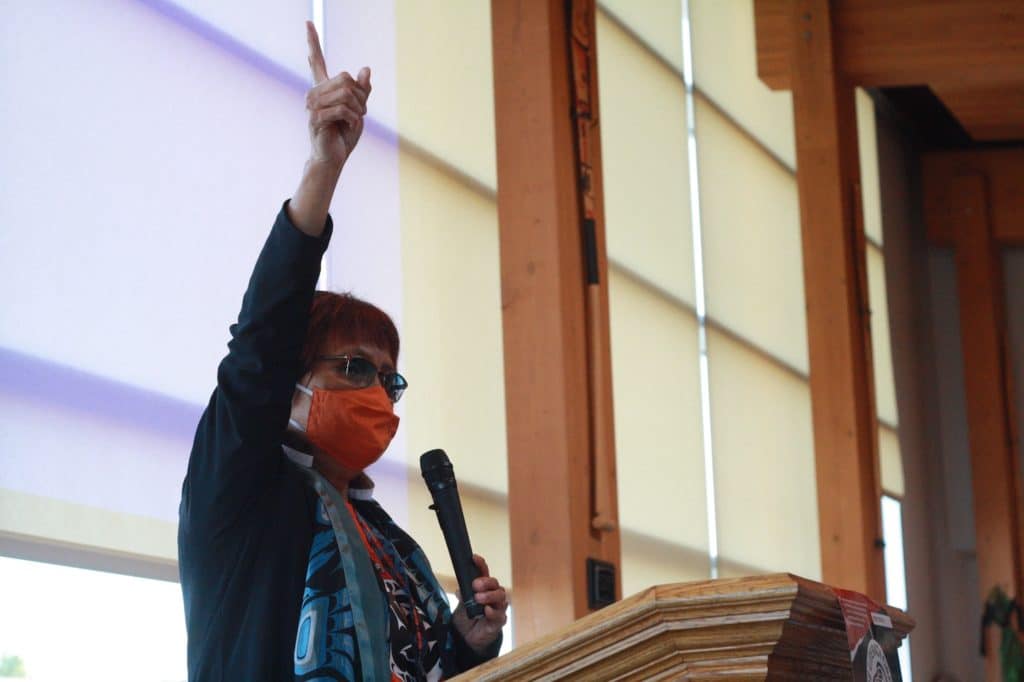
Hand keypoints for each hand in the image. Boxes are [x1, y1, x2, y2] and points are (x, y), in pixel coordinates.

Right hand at [304, 21, 370, 168]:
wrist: (334, 157)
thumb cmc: (344, 134)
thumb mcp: (358, 110)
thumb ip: (362, 91)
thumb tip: (366, 69)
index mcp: (324, 88)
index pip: (316, 60)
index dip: (312, 42)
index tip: (307, 23)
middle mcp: (315, 93)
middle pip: (346, 78)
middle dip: (360, 96)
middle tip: (359, 113)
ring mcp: (313, 105)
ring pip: (346, 93)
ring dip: (358, 109)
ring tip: (353, 121)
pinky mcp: (316, 117)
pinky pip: (343, 109)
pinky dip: (353, 119)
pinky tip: (349, 126)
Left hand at [451, 554, 508, 652]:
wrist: (467, 639)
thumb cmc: (466, 618)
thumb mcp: (461, 605)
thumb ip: (463, 596)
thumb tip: (461, 590)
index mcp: (483, 588)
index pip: (484, 573)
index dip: (480, 565)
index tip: (474, 558)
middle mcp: (492, 596)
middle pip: (495, 584)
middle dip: (486, 582)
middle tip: (475, 585)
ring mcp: (497, 608)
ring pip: (500, 597)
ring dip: (489, 596)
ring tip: (478, 598)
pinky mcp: (498, 622)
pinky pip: (500, 615)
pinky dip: (493, 612)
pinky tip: (486, 610)